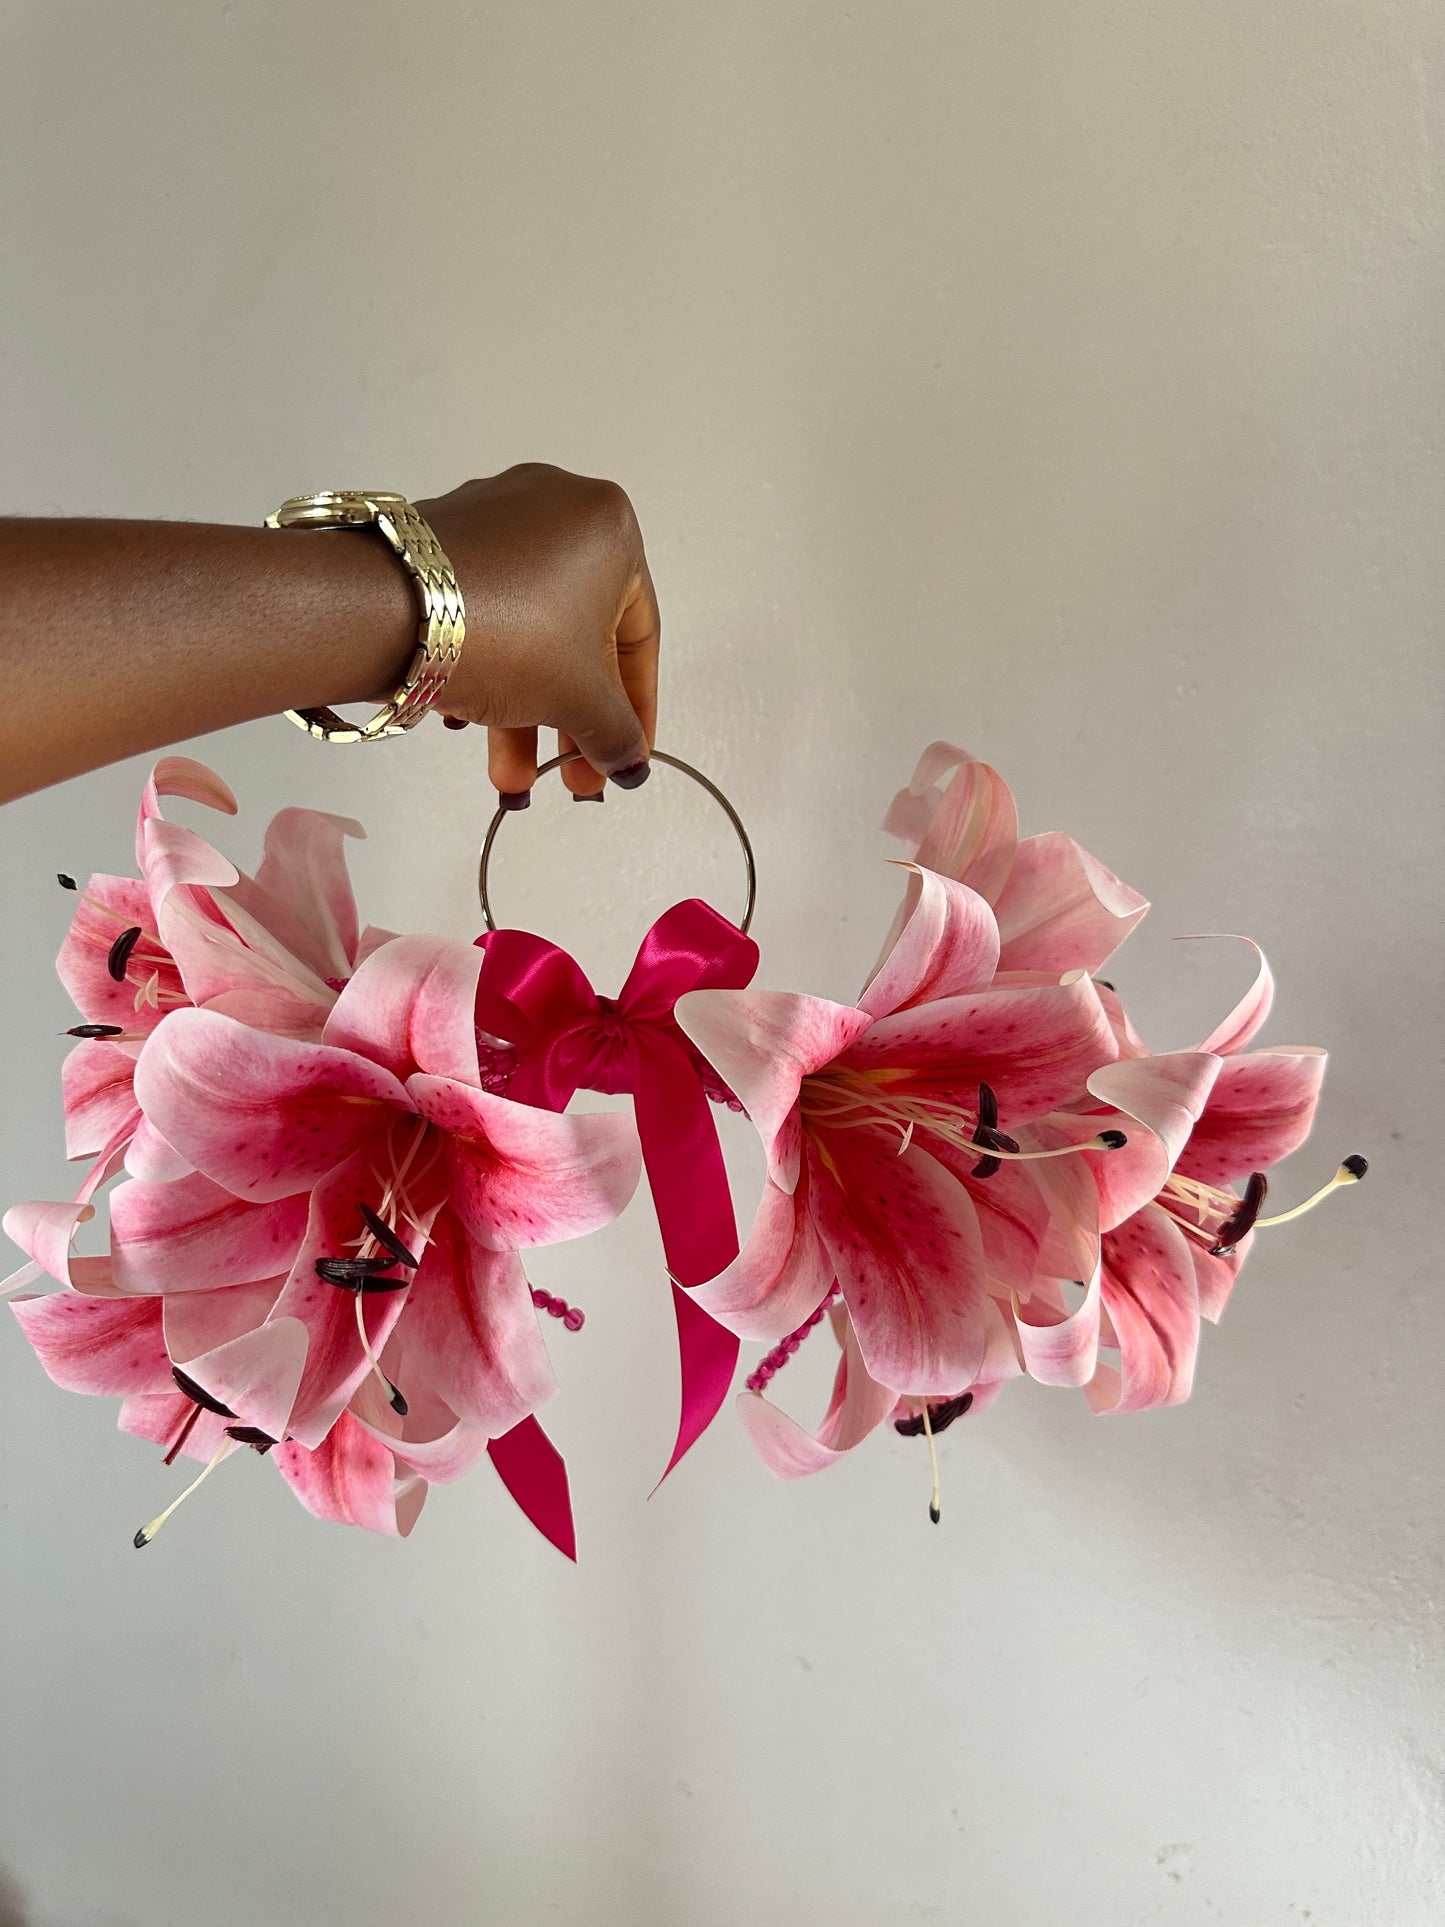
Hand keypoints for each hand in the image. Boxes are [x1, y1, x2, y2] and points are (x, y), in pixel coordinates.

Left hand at [417, 464, 658, 800]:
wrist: (387, 611)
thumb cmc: (504, 632)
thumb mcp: (580, 699)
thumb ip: (617, 734)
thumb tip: (627, 759)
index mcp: (610, 527)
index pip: (640, 637)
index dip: (636, 710)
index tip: (625, 754)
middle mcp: (555, 507)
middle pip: (579, 638)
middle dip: (572, 721)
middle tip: (571, 777)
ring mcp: (494, 518)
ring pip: (528, 629)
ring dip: (525, 710)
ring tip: (510, 774)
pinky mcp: (442, 540)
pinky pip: (484, 610)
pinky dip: (488, 666)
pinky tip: (471, 718)